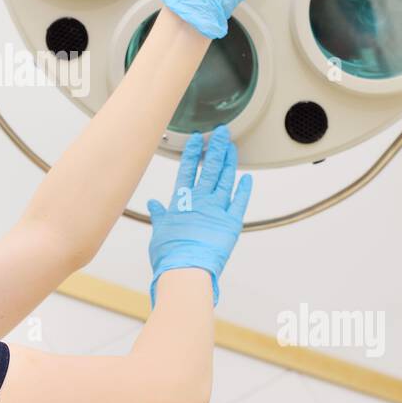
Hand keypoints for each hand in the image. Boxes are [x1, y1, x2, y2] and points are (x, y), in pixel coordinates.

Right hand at [146, 124, 252, 307]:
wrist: (185, 270)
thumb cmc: (170, 255)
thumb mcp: (159, 232)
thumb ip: (159, 216)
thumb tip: (154, 205)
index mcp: (181, 202)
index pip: (187, 171)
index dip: (192, 153)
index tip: (197, 139)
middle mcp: (200, 202)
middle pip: (209, 169)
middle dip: (215, 148)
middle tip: (222, 132)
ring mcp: (217, 211)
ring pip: (224, 180)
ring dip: (228, 162)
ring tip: (232, 146)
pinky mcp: (231, 224)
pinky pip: (240, 203)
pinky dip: (244, 190)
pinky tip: (247, 178)